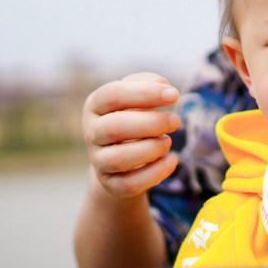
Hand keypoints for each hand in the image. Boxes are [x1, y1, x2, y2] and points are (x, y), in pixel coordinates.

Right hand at [82, 72, 181, 199]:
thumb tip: (161, 84)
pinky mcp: (112, 184)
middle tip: (176, 121)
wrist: (124, 155)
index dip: (144, 93)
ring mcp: (99, 161)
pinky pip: (130, 184)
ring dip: (151, 149)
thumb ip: (148, 83)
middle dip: (150, 123)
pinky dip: (155, 173)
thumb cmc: (133, 115)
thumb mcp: (138, 95)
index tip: (174, 95)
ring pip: (119, 159)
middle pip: (113, 128)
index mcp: (95, 106)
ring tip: (168, 141)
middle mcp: (91, 134)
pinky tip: (171, 160)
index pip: (112, 95)